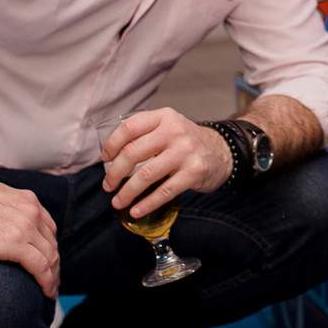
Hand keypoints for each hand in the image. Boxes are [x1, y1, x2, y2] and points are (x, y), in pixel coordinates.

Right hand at [0, 179, 59, 296]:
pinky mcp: (15, 244)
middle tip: (52, 283)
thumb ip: (3, 209)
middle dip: (55, 266)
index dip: (50, 248)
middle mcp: (31, 212)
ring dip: (53, 277)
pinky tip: (47, 293)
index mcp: (26, 201)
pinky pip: (40, 266)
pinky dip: (47, 281)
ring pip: (50, 257)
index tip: (48, 263)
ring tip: (51, 292)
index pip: (48, 229)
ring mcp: (25, 227)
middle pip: (52, 244)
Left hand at [101, 108, 233, 218]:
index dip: (112, 145)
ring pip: (145, 174)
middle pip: (133, 153)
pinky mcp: (193, 173)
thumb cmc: (187, 142)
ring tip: (118, 201)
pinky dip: (147, 204)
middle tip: (108, 185)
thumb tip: (112, 159)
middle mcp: (174, 131)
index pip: (129, 127)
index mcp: (164, 117)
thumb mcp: (169, 127)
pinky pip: (164, 191)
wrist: (222, 152)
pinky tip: (136, 211)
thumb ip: (146, 135)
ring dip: (127, 192)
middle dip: (115, 173)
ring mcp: (185, 152)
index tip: (105, 159)